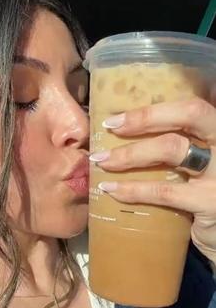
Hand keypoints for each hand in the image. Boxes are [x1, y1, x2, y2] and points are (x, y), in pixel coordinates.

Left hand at [90, 98, 215, 261]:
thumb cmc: (206, 192)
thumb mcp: (200, 162)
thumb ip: (180, 145)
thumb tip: (128, 130)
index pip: (194, 106)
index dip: (155, 108)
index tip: (117, 116)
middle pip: (190, 114)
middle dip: (144, 118)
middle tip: (111, 127)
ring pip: (172, 148)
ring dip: (130, 153)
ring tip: (102, 160)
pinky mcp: (212, 202)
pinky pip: (165, 191)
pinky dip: (134, 189)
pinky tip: (111, 189)